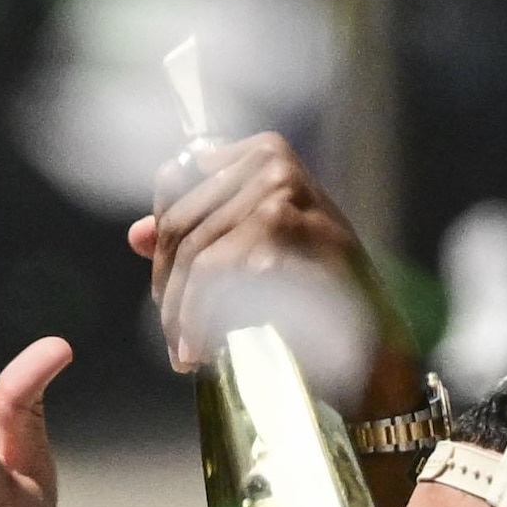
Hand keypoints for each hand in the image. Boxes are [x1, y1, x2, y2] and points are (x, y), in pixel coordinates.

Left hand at [128, 133, 405, 386]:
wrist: (370, 334)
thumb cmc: (314, 290)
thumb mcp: (249, 252)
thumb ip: (196, 235)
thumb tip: (137, 233)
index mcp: (259, 153)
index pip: (174, 188)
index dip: (162, 250)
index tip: (166, 299)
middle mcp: (269, 159)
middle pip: (179, 224)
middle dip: (168, 290)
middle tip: (174, 339)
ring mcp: (278, 185)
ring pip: (194, 252)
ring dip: (181, 313)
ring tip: (184, 352)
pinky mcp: (280, 220)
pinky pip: (213, 270)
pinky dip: (200, 315)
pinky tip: (202, 348)